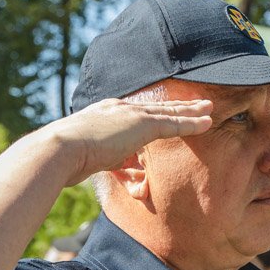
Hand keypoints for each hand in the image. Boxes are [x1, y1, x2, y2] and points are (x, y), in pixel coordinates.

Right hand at [43, 98, 214, 186]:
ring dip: (191, 110)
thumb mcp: (91, 156)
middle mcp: (120, 109)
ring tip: (209, 108)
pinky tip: (208, 122)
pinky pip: (173, 123)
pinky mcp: (141, 125)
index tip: (168, 110)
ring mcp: (131, 115)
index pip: (138, 112)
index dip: (156, 111)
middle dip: (179, 105)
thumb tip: (119, 167)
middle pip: (157, 106)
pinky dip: (192, 123)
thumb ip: (110, 158)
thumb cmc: (66, 158)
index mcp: (106, 113)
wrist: (60, 149)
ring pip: (169, 111)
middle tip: (198, 102)